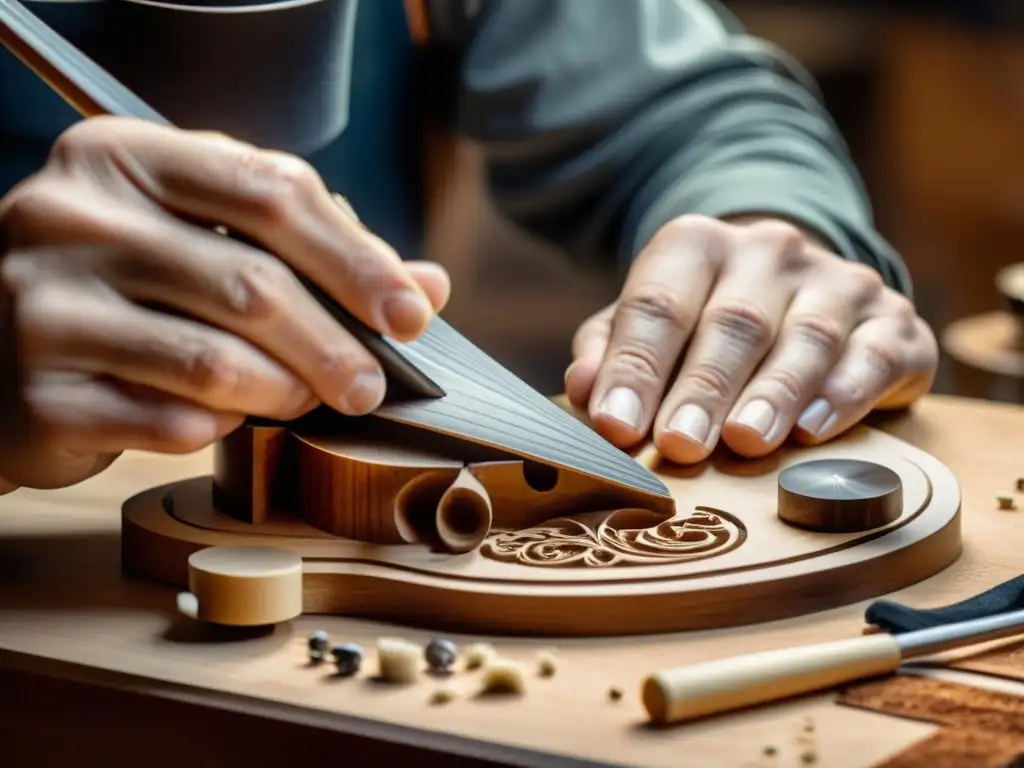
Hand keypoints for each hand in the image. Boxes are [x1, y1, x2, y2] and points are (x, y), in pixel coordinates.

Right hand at [0, 117, 449, 488]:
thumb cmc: (122, 287)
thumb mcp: (201, 239)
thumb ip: (309, 253)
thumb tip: (427, 287)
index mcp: (122, 156)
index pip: (271, 191)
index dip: (358, 258)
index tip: (411, 313)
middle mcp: (70, 217)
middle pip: (252, 284)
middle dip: (336, 344)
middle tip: (375, 385)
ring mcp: (40, 305)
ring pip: (215, 362)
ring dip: (284, 392)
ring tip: (304, 400)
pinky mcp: (35, 393)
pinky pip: (169, 422)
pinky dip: (217, 430)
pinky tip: (221, 422)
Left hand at [566, 215, 936, 462]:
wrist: (799, 288)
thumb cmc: (703, 319)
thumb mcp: (649, 325)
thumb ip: (612, 351)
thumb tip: (583, 388)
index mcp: (697, 245)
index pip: (658, 304)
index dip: (635, 367)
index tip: (617, 425)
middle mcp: (770, 251)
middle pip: (732, 323)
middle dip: (704, 389)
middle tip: (681, 445)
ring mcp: (836, 282)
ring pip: (806, 337)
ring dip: (774, 394)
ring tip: (748, 443)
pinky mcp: (891, 320)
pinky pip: (875, 353)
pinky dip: (846, 392)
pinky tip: (817, 428)